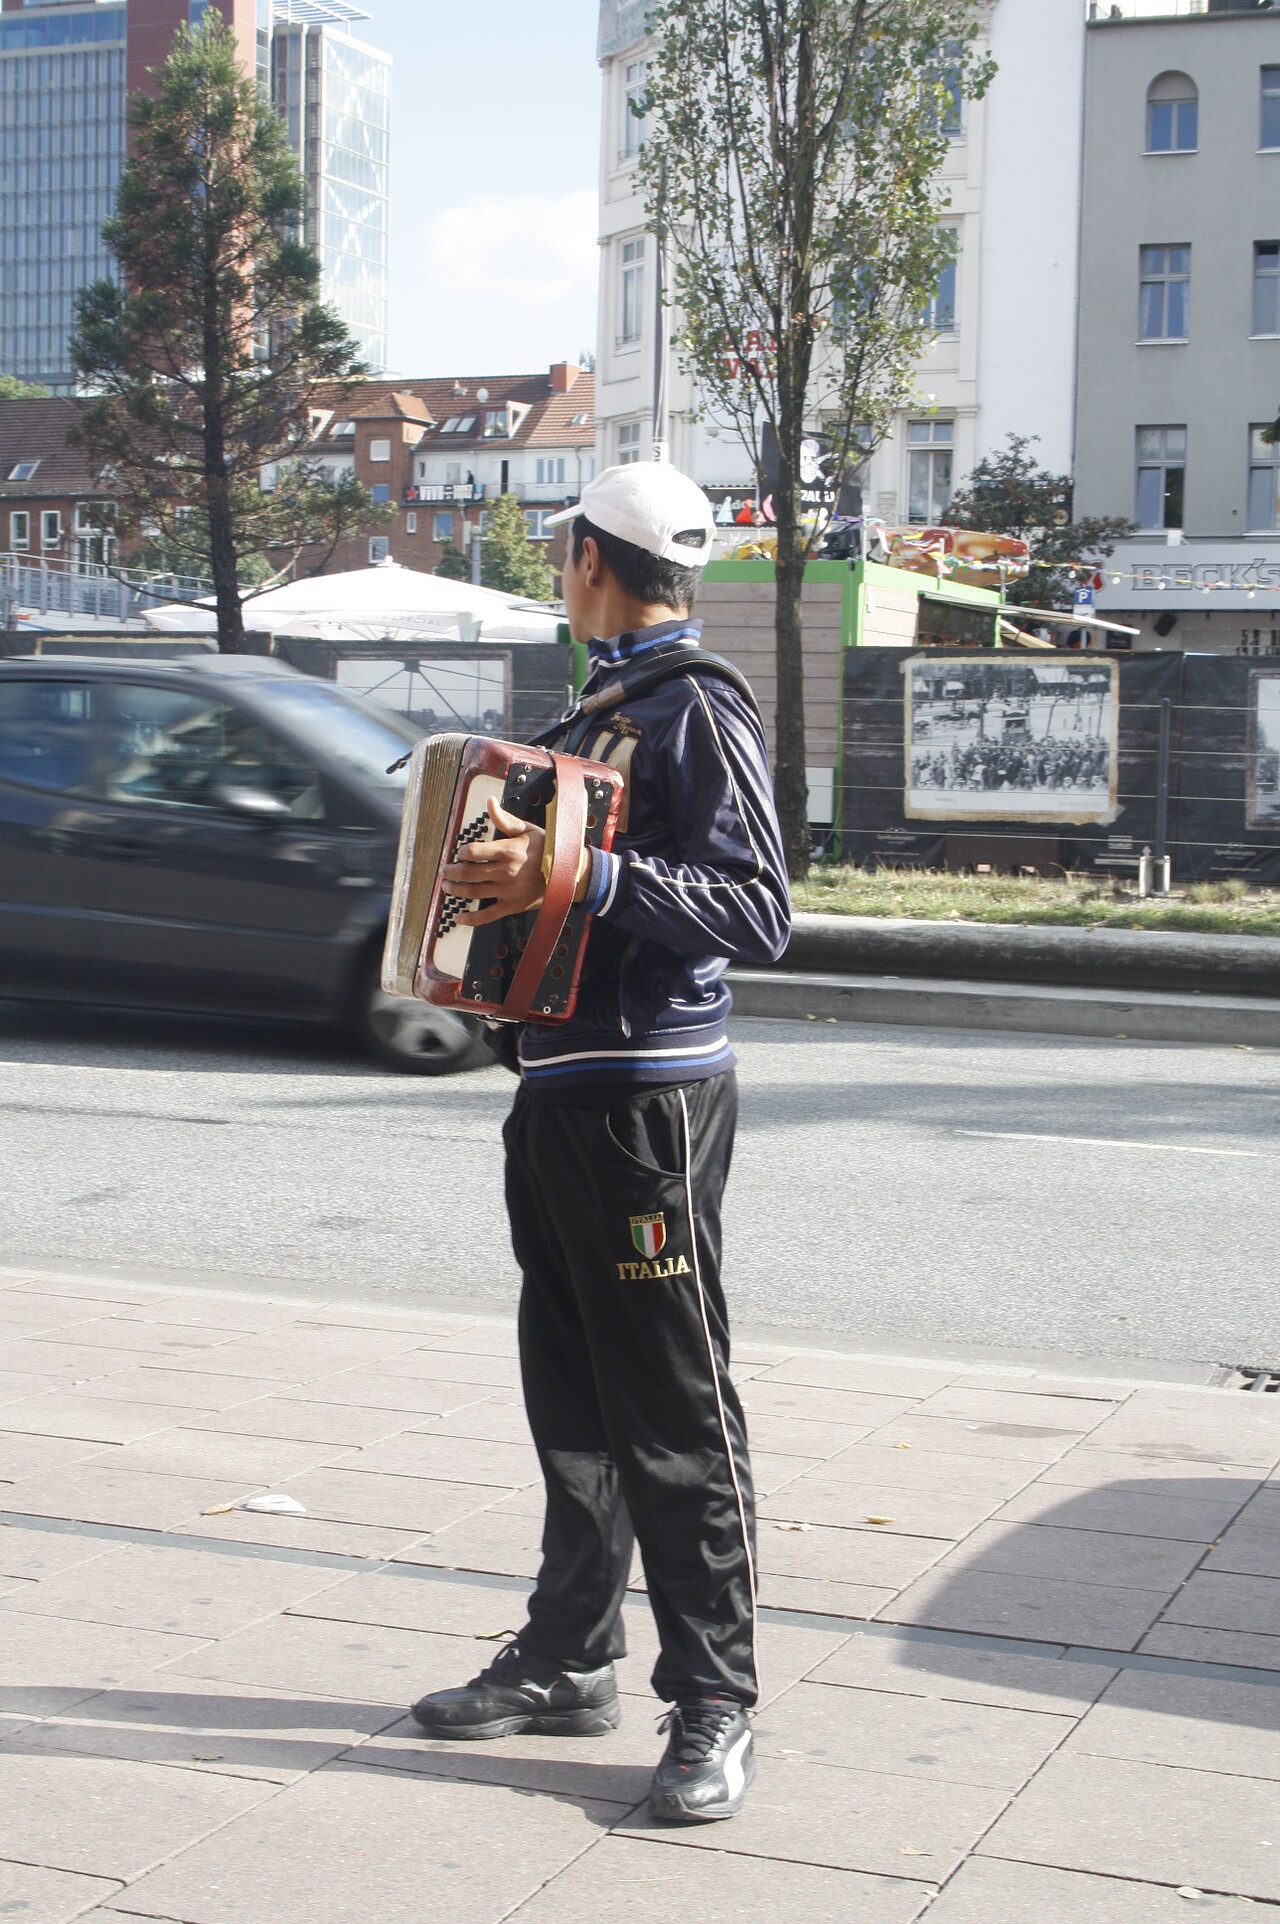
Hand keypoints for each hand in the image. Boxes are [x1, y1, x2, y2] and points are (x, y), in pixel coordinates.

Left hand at [441, 797, 591, 927]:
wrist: (568, 873)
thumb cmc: (547, 848)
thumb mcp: (527, 830)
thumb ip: (504, 819)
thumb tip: (490, 802)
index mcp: (508, 851)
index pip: (473, 852)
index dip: (461, 852)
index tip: (459, 853)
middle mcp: (505, 872)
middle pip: (469, 873)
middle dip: (452, 872)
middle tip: (444, 871)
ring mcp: (508, 891)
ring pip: (473, 893)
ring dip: (456, 891)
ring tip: (447, 887)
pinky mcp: (512, 906)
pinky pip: (487, 916)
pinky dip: (470, 919)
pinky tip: (457, 917)